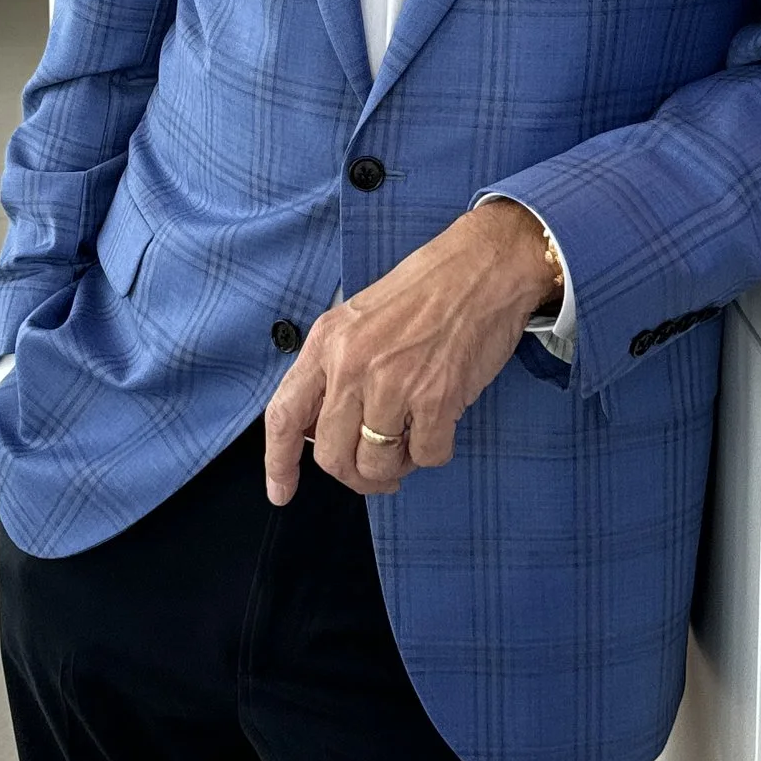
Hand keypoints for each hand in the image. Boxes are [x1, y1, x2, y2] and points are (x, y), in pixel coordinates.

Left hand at [264, 200, 557, 503]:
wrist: (482, 267)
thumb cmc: (426, 290)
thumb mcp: (358, 320)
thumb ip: (335, 370)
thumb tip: (322, 429)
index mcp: (326, 343)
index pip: (284, 416)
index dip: (278, 463)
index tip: (280, 492)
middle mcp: (351, 366)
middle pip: (332, 456)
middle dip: (355, 474)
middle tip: (377, 467)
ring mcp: (392, 384)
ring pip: (376, 465)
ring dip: (395, 467)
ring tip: (411, 442)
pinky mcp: (435, 399)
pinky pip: (425, 457)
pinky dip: (434, 451)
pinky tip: (440, 424)